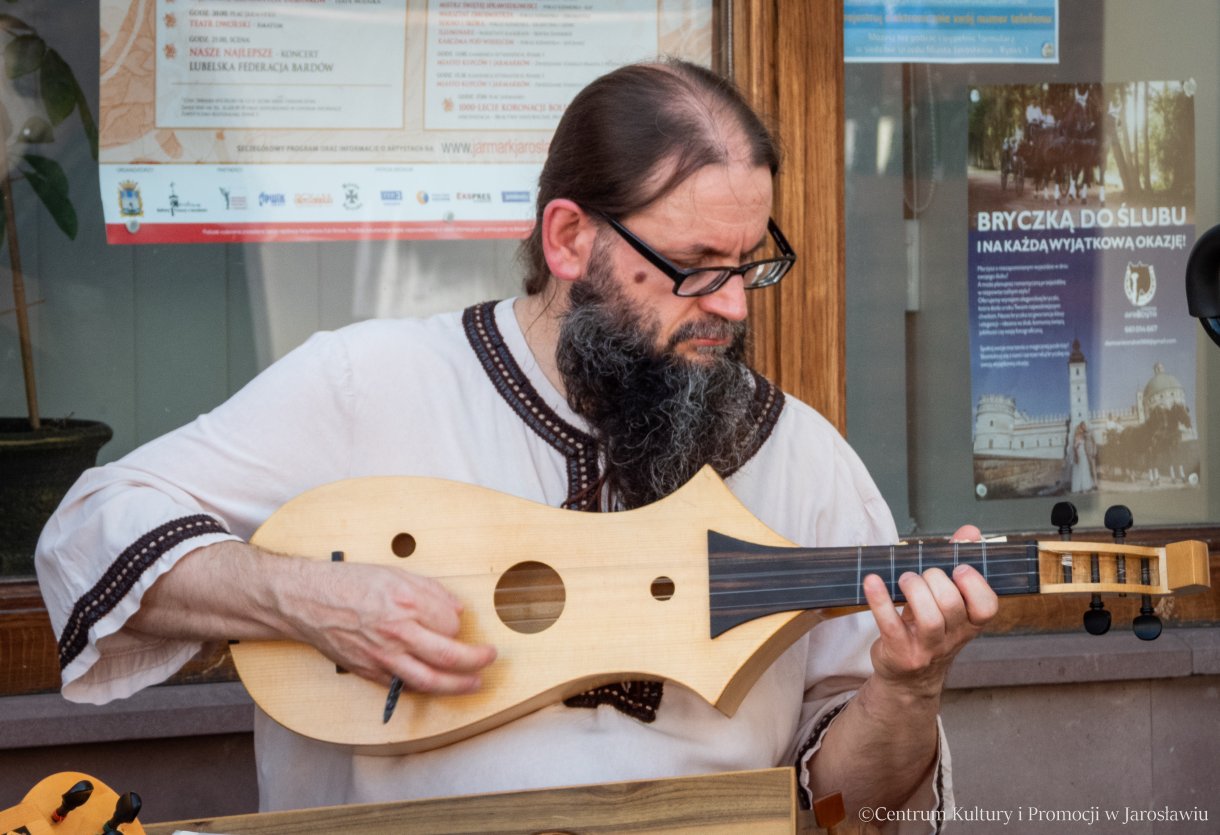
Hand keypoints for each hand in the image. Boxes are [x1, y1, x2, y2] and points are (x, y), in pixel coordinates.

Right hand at [289, 560, 496, 695]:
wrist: (306, 600)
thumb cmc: (348, 582)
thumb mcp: (395, 573)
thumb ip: (430, 592)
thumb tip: (457, 610)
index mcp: (407, 601)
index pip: (452, 623)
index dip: (461, 626)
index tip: (461, 625)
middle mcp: (398, 631)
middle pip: (449, 656)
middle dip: (476, 661)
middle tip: (489, 659)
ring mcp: (384, 656)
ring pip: (430, 680)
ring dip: (458, 685)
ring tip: (475, 684)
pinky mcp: (369, 671)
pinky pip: (404, 686)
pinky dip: (424, 688)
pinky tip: (436, 685)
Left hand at [860, 530, 996, 697]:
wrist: (908, 677)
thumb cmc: (928, 630)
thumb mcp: (947, 602)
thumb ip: (958, 565)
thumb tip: (970, 532)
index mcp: (970, 624)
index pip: (987, 607)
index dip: (975, 584)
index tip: (959, 568)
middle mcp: (953, 638)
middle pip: (952, 604)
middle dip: (935, 579)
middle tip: (921, 573)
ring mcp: (926, 648)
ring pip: (929, 618)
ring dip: (914, 589)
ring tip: (904, 579)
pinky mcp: (900, 652)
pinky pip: (890, 624)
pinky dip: (879, 599)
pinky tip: (871, 581)